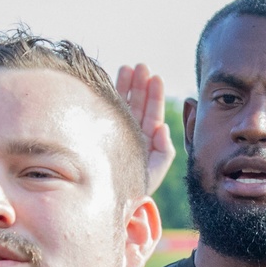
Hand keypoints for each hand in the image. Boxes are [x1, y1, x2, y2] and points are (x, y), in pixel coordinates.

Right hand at [116, 63, 175, 194]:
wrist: (108, 200)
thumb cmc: (134, 189)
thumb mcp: (154, 172)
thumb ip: (164, 152)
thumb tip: (163, 128)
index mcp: (147, 141)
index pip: (152, 114)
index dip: (154, 95)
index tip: (155, 77)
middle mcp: (132, 133)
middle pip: (138, 104)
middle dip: (140, 85)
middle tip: (141, 66)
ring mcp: (117, 131)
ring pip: (123, 105)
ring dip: (125, 86)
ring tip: (127, 68)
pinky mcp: (101, 132)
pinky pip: (107, 112)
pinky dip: (109, 97)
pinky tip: (108, 82)